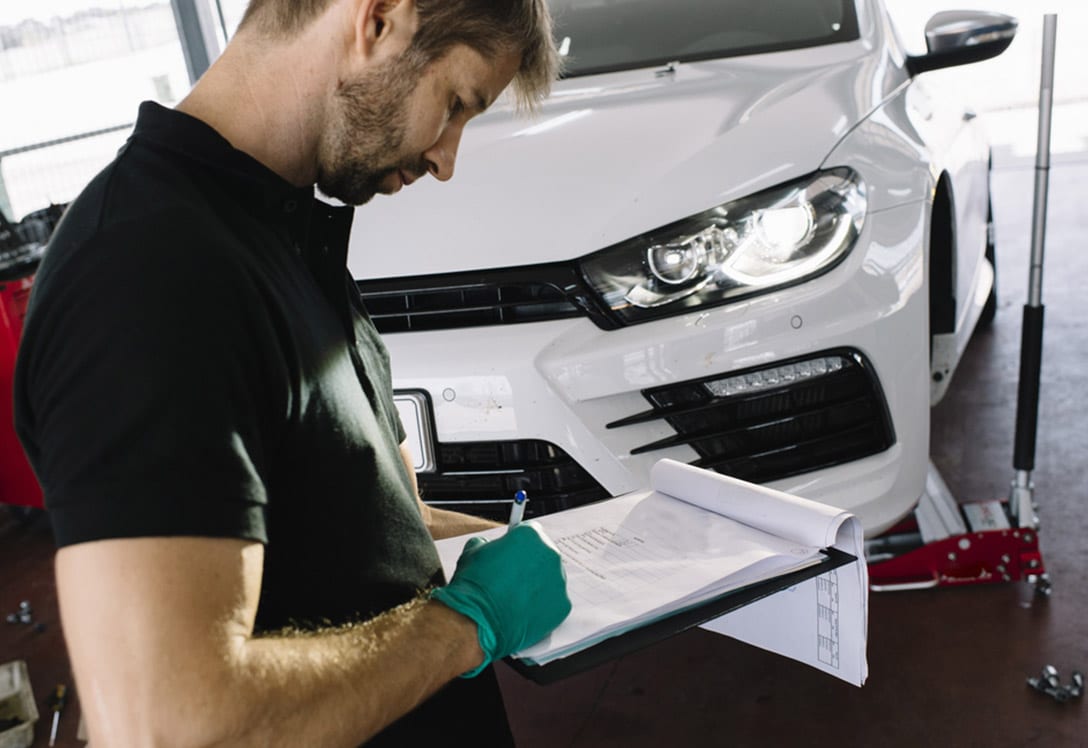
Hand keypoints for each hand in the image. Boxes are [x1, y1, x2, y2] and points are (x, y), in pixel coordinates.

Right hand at [430, 523, 570, 676]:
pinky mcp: (562, 605)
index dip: (520, 543)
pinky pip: (553, 602)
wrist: (477, 620)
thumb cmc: (474, 587)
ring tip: (514, 597)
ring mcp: (559, 581)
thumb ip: (487, 544)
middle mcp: (550, 554)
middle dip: (530, 564)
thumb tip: (490, 548)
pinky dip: (542, 606)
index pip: (531, 532)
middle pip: (544, 555)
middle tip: (512, 577)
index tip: (514, 552)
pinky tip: (522, 611)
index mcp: (530, 536)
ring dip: (537, 585)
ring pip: (550, 579)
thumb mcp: (472, 552)